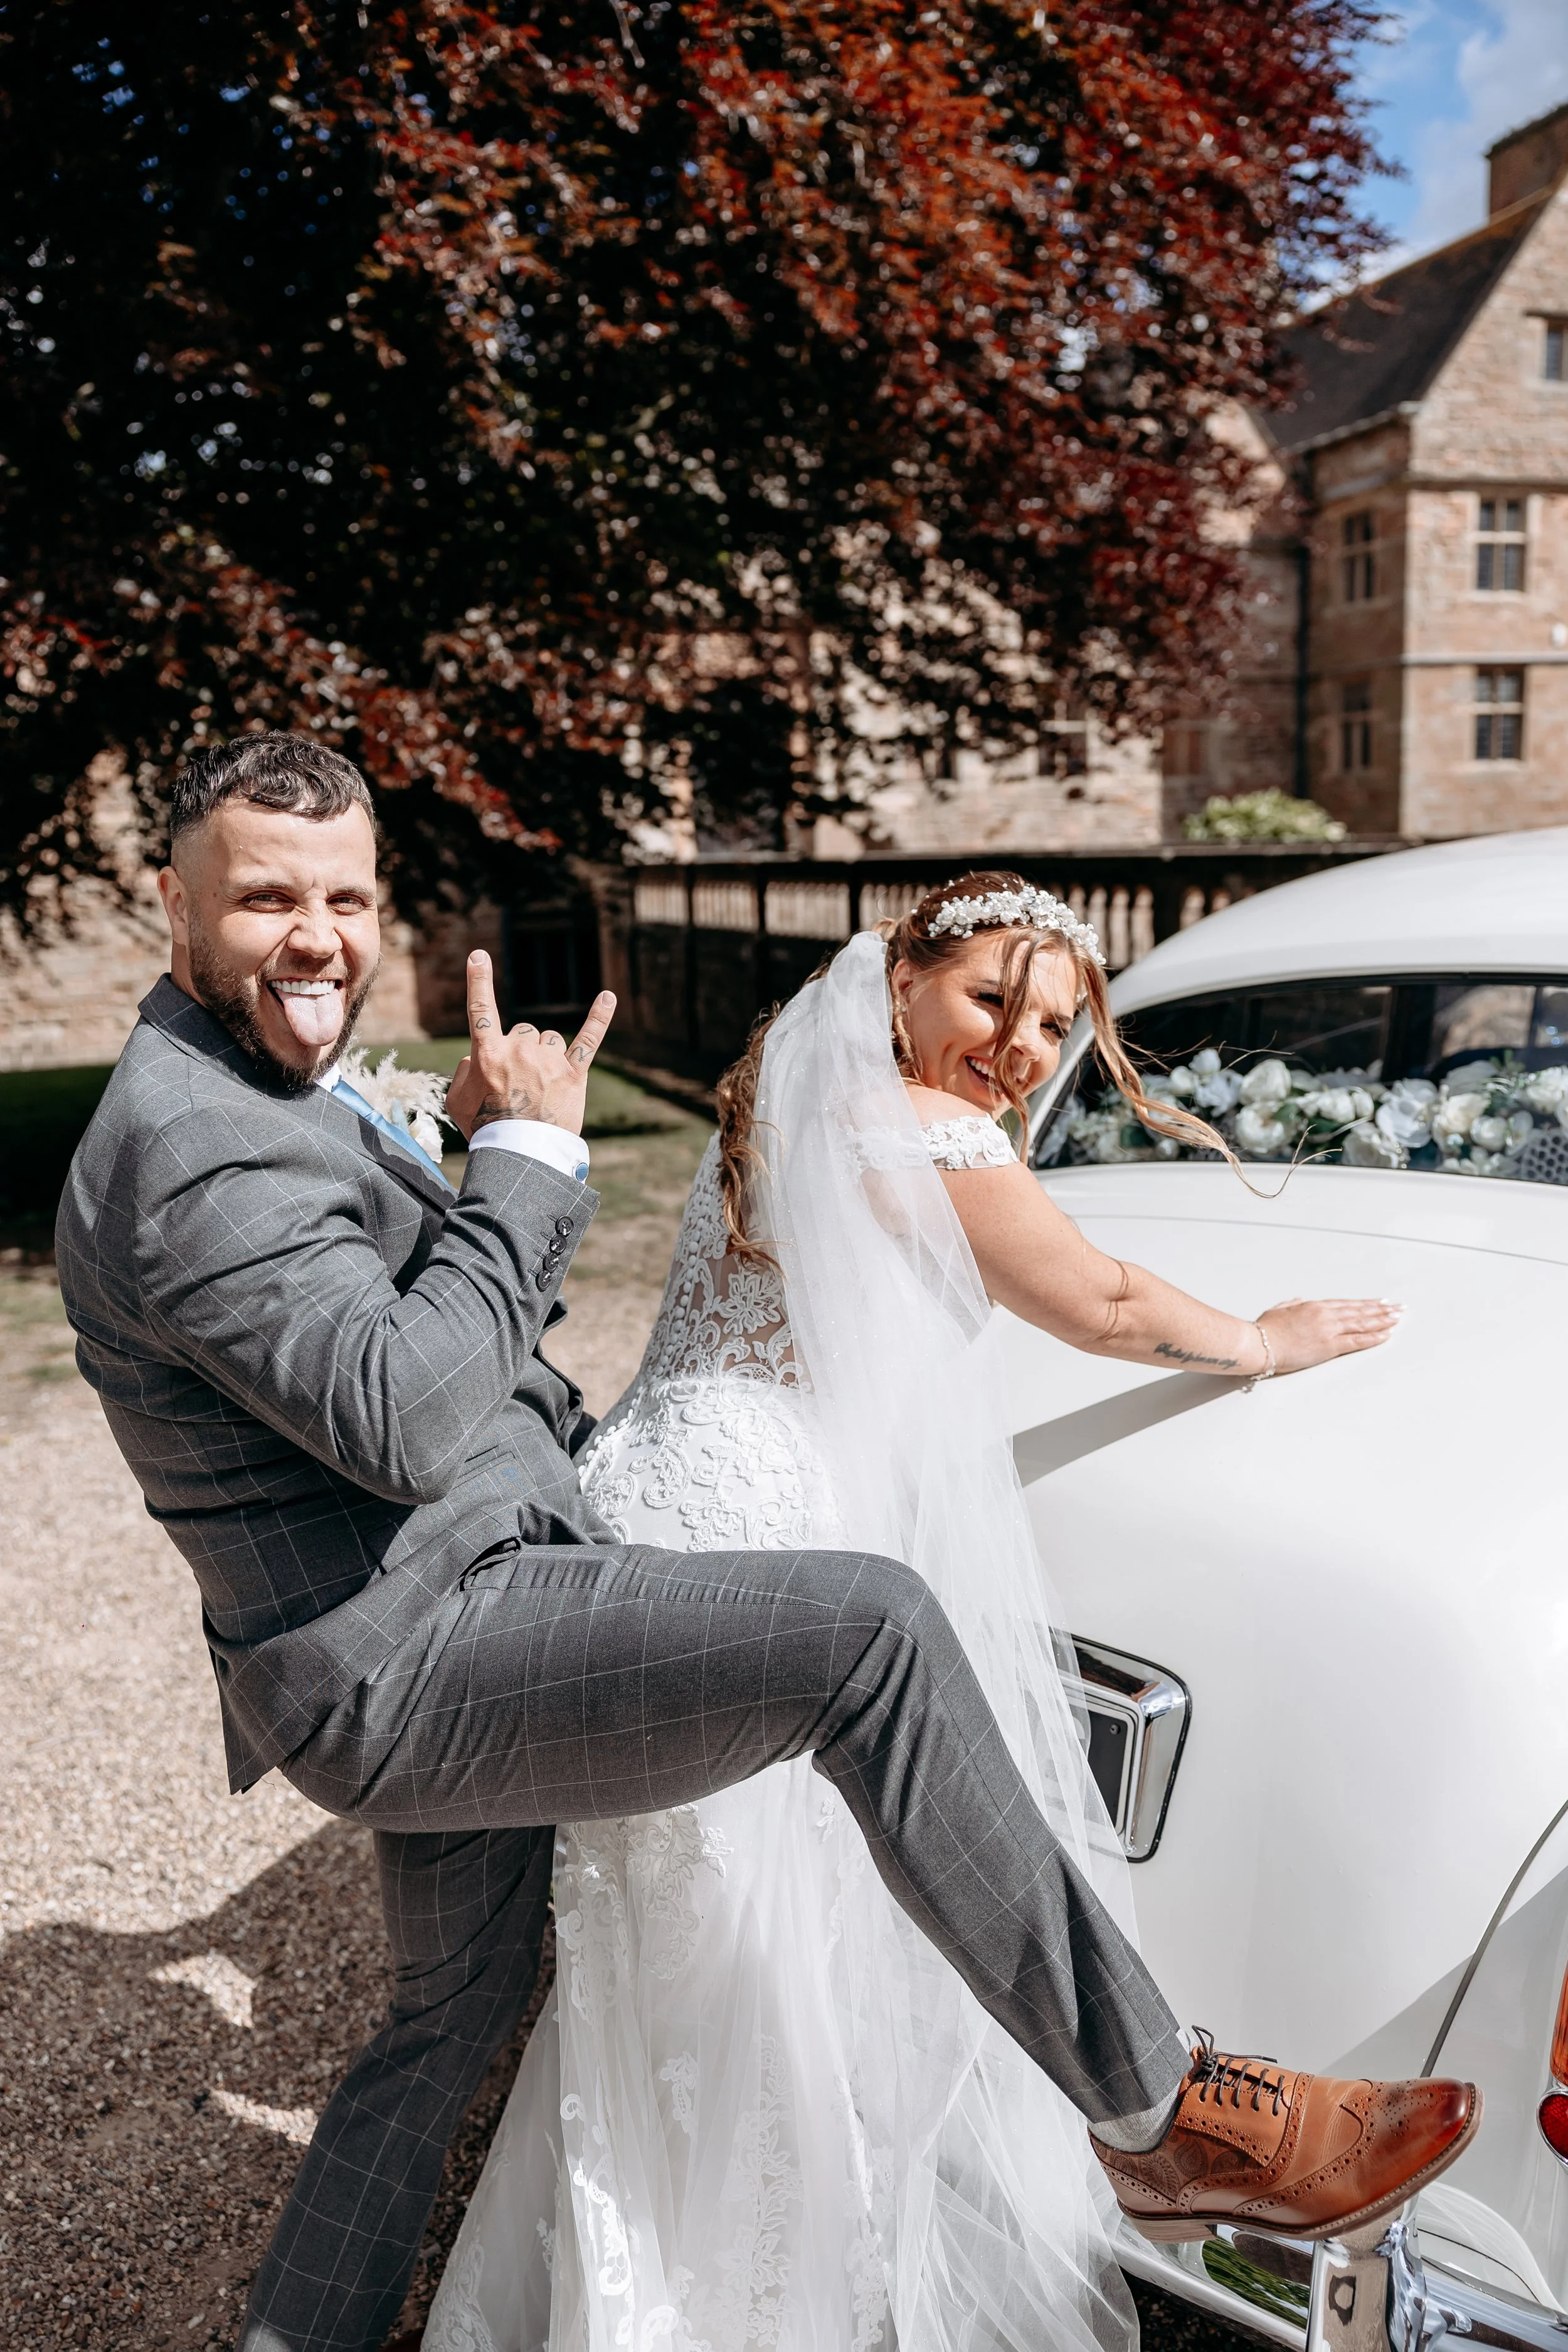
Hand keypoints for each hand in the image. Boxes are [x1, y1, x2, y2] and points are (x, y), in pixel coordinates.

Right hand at [444, 952, 615, 1141]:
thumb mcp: (457, 1102)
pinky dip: (600, 1017)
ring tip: (542, 1089)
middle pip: (524, 1032)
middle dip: (522, 1052)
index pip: (480, 1009)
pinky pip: (589, 1038)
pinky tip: (609, 997)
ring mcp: (548, 1060)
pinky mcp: (574, 1074)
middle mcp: (519, 1050)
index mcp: (488, 1053)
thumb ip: (463, 1073)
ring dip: (546, 1057)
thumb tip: (477, 1059)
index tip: (478, 956)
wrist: (521, 1155)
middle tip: (520, 1086)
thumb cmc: (485, 1129)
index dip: (478, 981)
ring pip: (550, 1040)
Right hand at [1257, 1296, 1401, 1375]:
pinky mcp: (1328, 1346)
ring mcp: (1328, 1330)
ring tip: (1398, 1318)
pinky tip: (1386, 1334)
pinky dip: (1373, 1337)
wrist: (1259, 1343)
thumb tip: (1298, 1300)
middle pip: (1359, 1311)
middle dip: (1381, 1310)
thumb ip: (1291, 1305)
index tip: (1379, 1302)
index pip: (1347, 1304)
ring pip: (1362, 1323)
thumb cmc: (1264, 1330)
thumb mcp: (1278, 1311)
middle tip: (1397, 1308)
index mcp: (1313, 1306)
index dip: (1365, 1304)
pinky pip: (1356, 1341)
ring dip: (1382, 1320)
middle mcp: (1325, 1315)